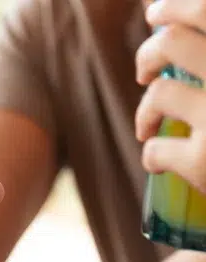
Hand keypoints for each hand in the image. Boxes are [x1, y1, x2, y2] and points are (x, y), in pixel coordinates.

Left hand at [136, 0, 205, 191]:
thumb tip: (176, 22)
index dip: (174, 5)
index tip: (155, 12)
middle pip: (170, 42)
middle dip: (148, 56)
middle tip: (145, 72)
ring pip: (158, 94)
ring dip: (145, 112)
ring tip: (146, 127)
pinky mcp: (205, 161)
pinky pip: (156, 149)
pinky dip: (151, 156)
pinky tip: (158, 163)